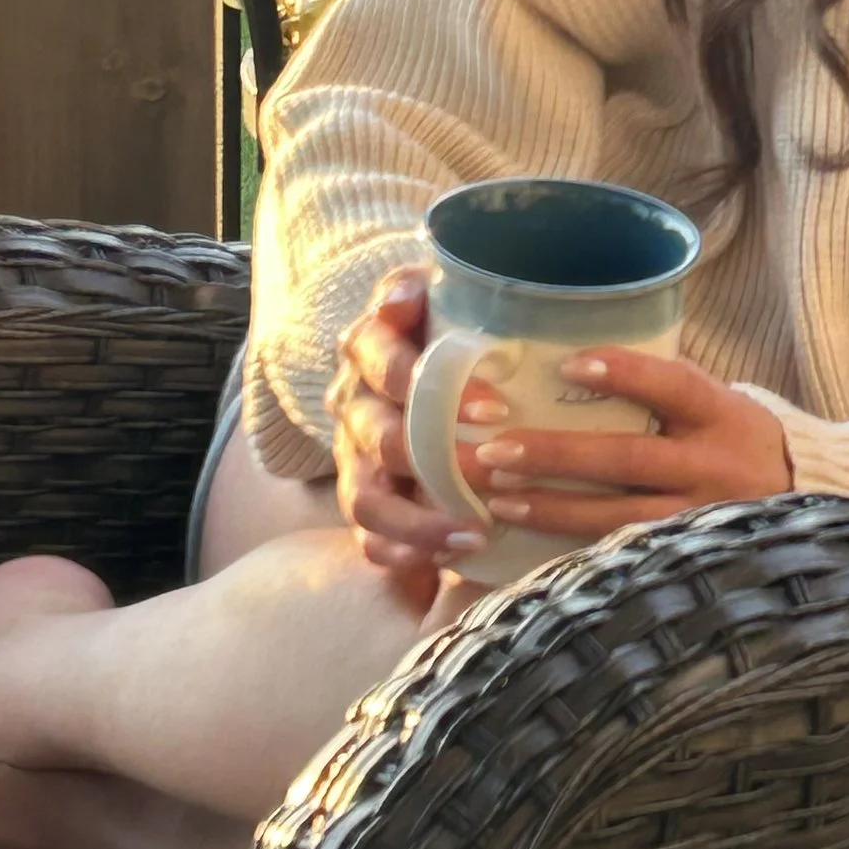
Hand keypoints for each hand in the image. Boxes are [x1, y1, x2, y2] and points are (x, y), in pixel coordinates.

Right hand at [326, 265, 487, 606]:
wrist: (414, 346)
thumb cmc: (445, 317)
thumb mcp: (439, 287)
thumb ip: (426, 285)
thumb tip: (402, 298)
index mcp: (367, 346)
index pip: (385, 363)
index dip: (432, 385)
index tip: (495, 405)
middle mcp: (353, 401)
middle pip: (379, 438)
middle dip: (433, 460)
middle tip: (496, 474)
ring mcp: (353, 454)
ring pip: (366, 499)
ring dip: (418, 523)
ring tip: (473, 536)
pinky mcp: (365, 495)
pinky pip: (367, 536)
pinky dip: (400, 554)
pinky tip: (443, 564)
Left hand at [465, 351, 792, 540]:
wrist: (804, 501)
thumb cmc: (739, 438)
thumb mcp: (719, 401)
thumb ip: (664, 386)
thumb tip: (572, 362)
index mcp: (721, 415)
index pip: (673, 385)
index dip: (623, 374)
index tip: (569, 365)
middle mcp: (711, 467)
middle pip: (628, 459)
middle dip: (555, 455)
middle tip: (495, 450)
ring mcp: (697, 519)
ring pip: (616, 517)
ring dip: (551, 508)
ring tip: (497, 498)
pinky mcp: (683, 558)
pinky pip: (621, 553)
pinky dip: (572, 547)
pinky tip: (529, 542)